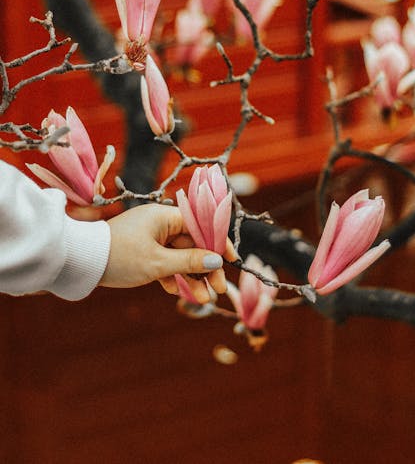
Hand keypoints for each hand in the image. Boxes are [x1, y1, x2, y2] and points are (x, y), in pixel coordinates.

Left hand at [99, 202, 235, 302]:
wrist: (82, 262)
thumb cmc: (120, 257)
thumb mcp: (158, 263)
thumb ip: (189, 262)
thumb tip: (216, 261)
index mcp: (165, 216)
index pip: (200, 225)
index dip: (217, 243)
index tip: (231, 261)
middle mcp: (160, 222)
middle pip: (192, 243)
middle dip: (205, 268)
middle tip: (217, 290)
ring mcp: (150, 237)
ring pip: (179, 256)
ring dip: (190, 277)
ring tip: (202, 300)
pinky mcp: (141, 250)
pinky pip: (164, 261)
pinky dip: (172, 276)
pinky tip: (176, 292)